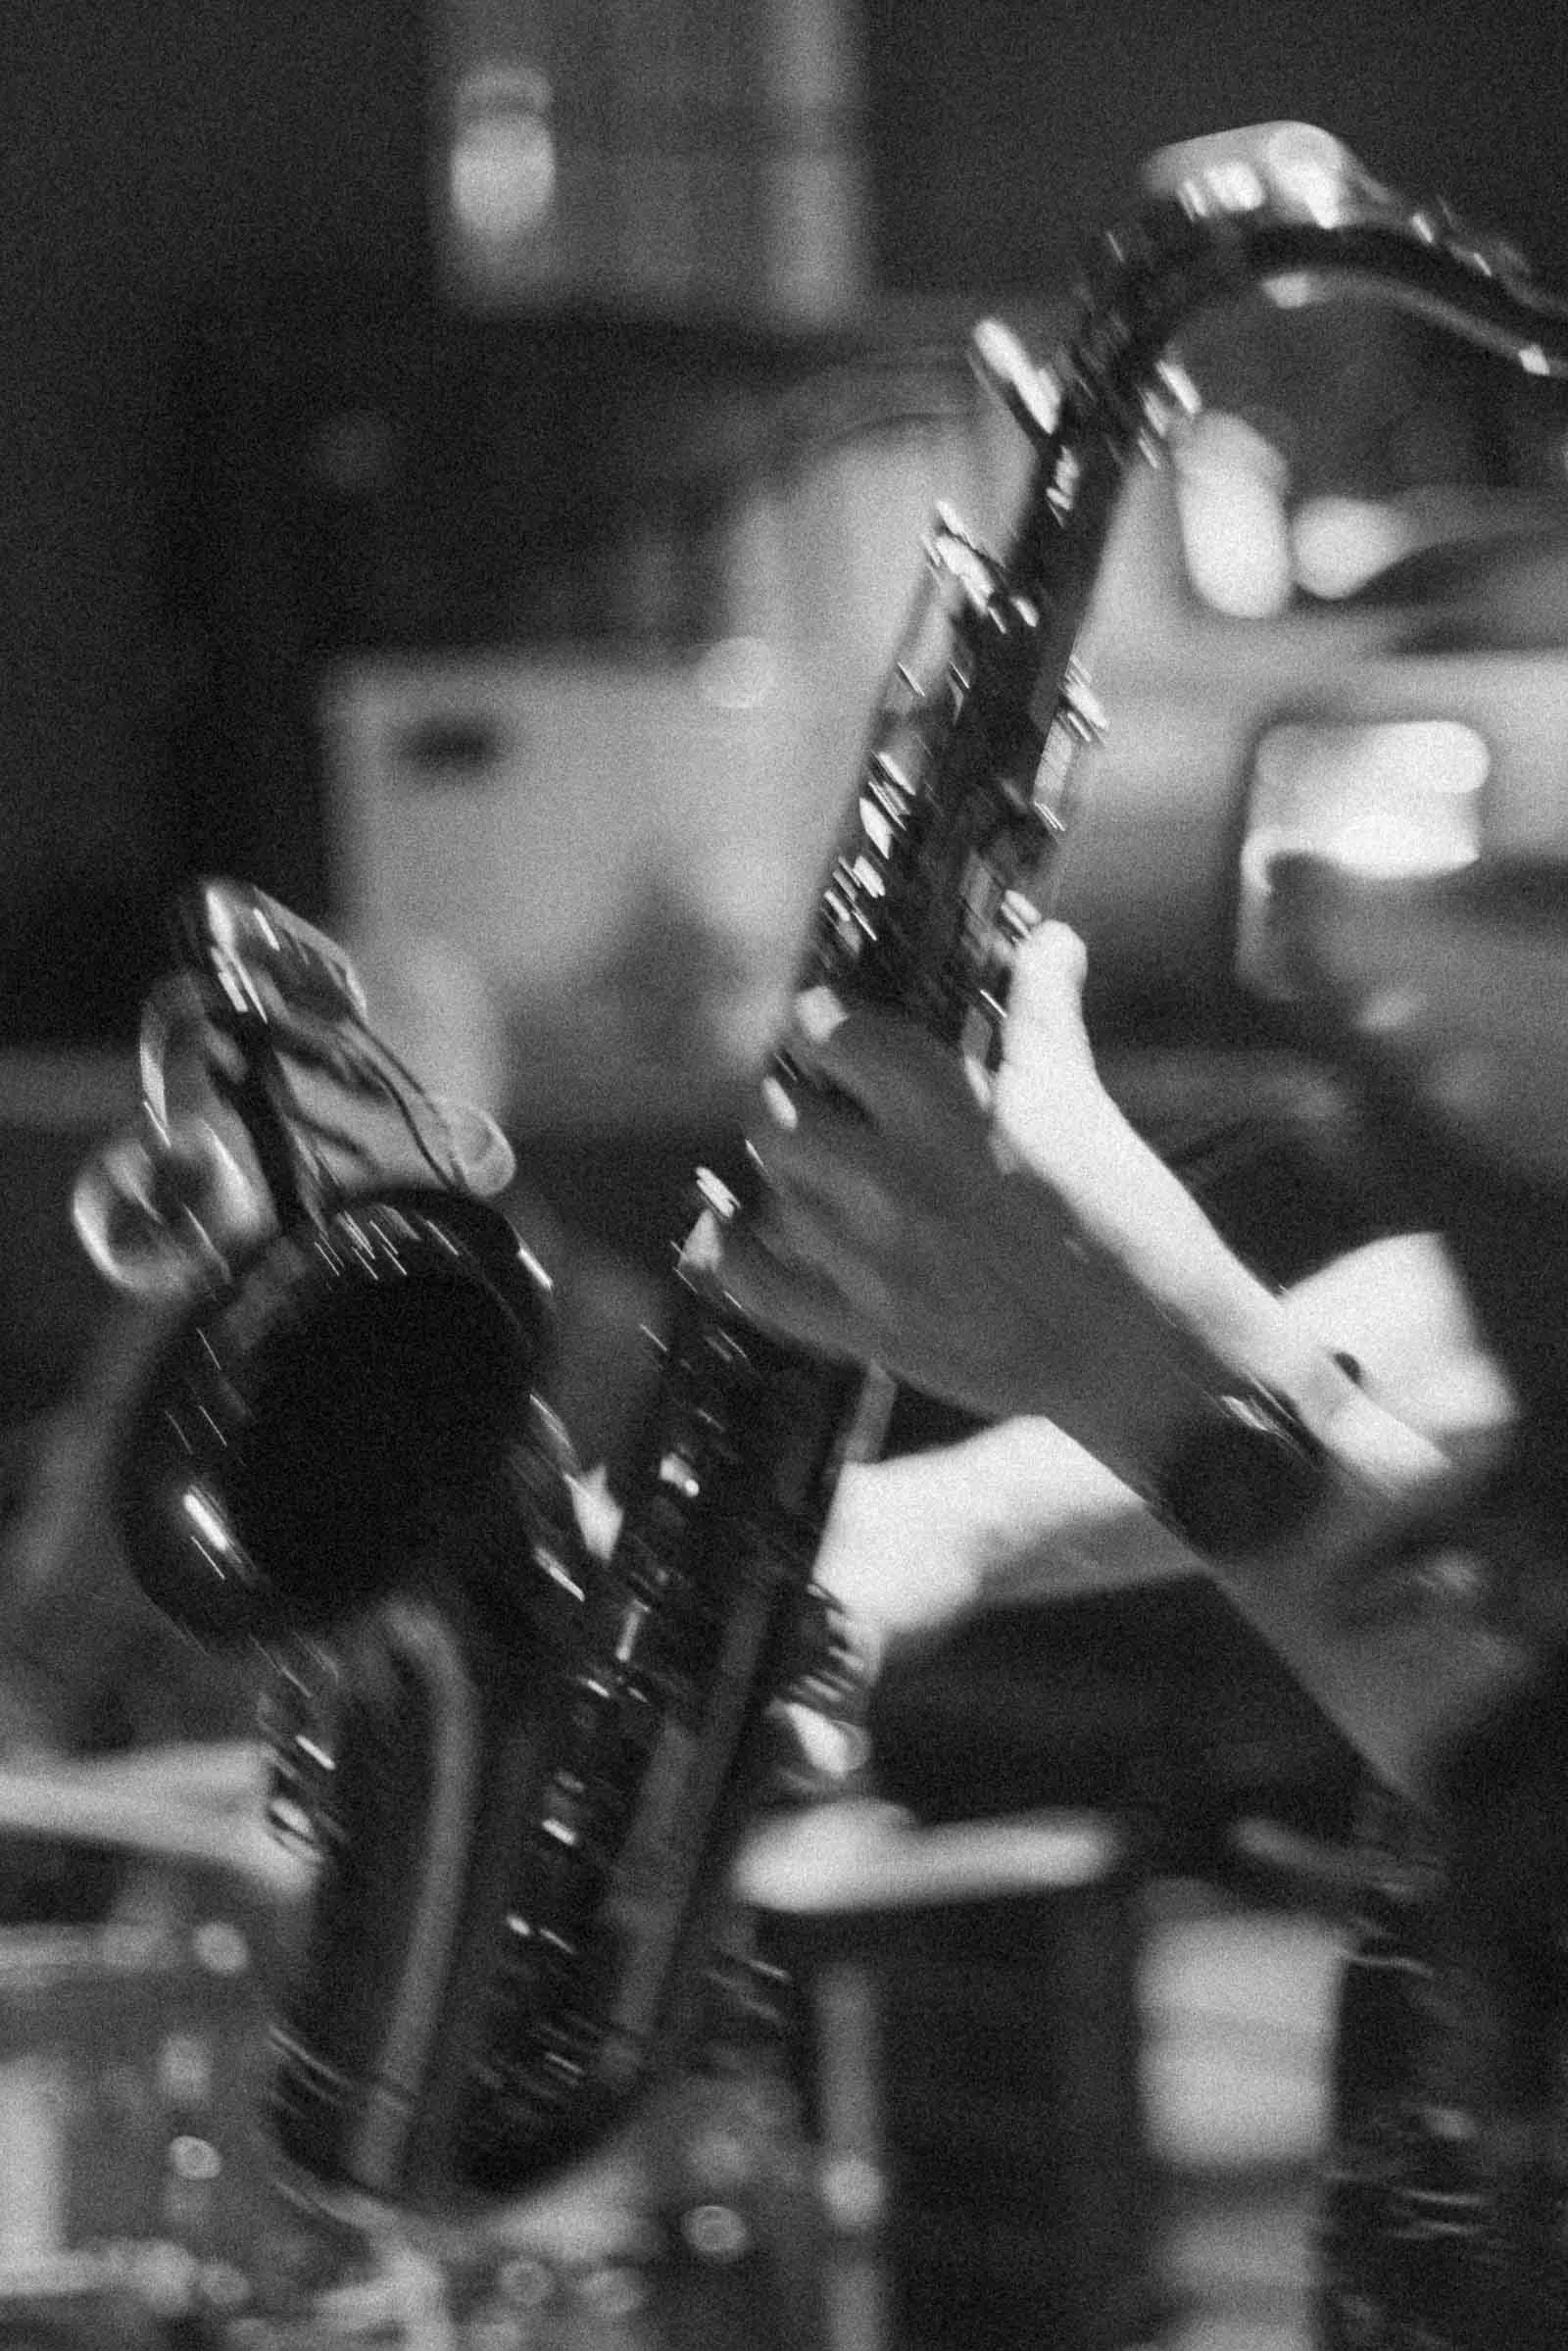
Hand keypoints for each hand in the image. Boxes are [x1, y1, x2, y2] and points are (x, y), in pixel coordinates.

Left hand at [717, 920, 1308, 1481]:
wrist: (1149, 1356)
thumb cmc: (1129, 1223)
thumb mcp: (1081, 1102)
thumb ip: (1044, 1014)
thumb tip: (1049, 941)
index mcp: (945, 1109)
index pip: (828, 1031)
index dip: (819, 1023)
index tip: (828, 1028)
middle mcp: (892, 1180)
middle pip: (775, 1115)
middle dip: (791, 1100)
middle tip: (819, 1102)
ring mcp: (871, 1262)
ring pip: (771, 1195)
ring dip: (788, 1177)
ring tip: (820, 1170)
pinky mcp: (867, 1331)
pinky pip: (756, 1287)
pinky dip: (733, 1255)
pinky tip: (736, 1230)